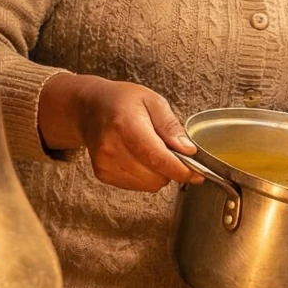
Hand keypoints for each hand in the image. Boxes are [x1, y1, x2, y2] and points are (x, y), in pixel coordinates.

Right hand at [37, 73, 199, 191]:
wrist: (90, 108)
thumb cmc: (122, 102)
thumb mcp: (153, 101)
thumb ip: (171, 126)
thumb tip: (187, 150)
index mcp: (125, 125)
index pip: (157, 158)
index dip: (181, 169)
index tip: (197, 173)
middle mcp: (111, 147)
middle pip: (155, 176)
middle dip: (171, 168)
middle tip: (170, 150)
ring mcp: (104, 163)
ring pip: (148, 185)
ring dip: (158, 173)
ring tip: (151, 151)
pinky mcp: (102, 174)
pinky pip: (137, 186)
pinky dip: (145, 176)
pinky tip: (139, 158)